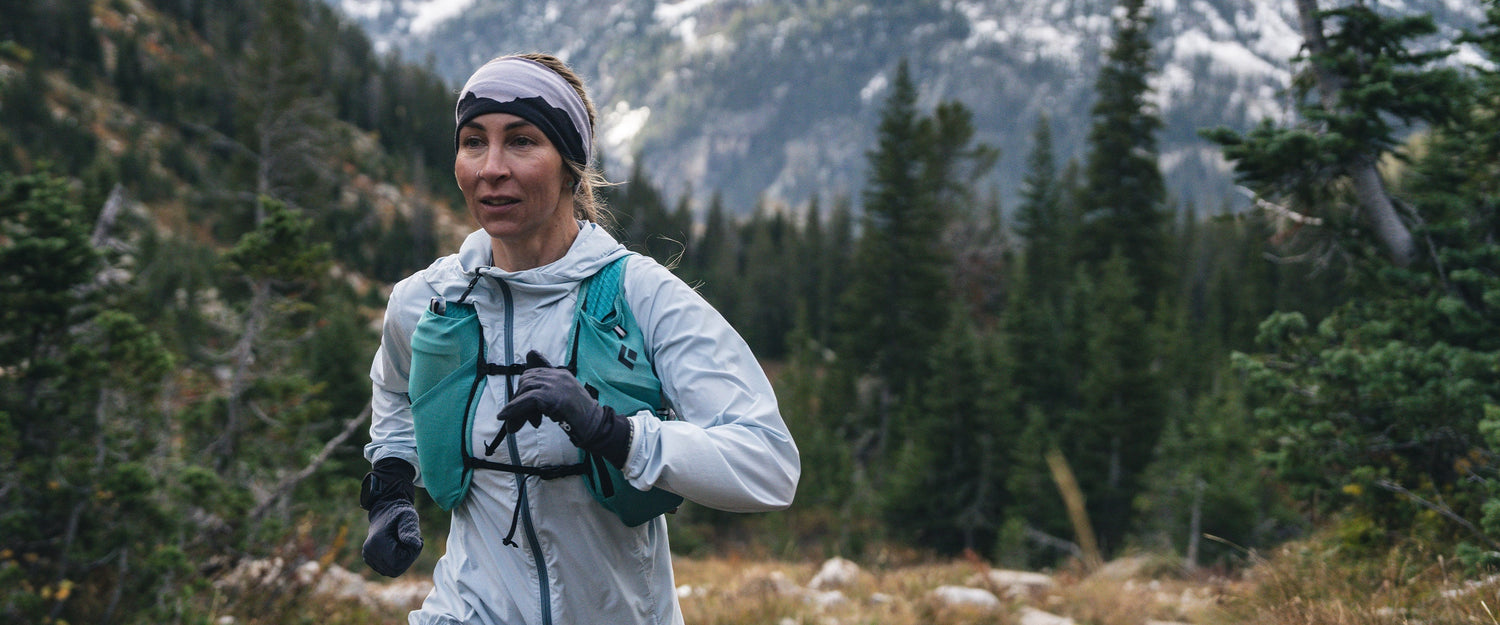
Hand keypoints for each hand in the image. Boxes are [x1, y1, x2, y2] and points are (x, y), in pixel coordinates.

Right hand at [363, 498, 422, 576]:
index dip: (410, 555)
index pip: (397, 561)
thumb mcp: (408, 516)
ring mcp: (368, 556)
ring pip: (391, 571)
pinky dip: (395, 562)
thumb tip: (415, 545)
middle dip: (407, 559)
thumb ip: (410, 530)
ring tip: (404, 545)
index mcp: (378, 540)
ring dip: (402, 561)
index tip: (416, 541)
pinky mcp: (369, 559)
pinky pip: (387, 569)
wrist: (384, 512)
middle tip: (413, 544)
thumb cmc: (399, 513)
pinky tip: (397, 549)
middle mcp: (370, 550)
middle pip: (394, 569)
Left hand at [497, 350, 631, 466]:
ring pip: (524, 390)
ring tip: (515, 426)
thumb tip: (526, 389)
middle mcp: (557, 375)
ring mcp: (555, 384)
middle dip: (518, 400)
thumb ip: (547, 391)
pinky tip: (505, 418)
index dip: (523, 390)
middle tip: (518, 420)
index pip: (533, 373)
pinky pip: (526, 400)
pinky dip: (513, 409)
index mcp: (560, 373)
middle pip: (526, 381)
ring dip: (516, 409)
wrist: (595, 425)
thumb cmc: (580, 416)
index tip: (518, 404)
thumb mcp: (562, 398)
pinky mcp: (551, 396)